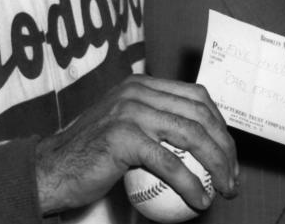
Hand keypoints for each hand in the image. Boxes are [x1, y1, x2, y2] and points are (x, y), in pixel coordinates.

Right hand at [35, 75, 238, 214]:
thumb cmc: (89, 155)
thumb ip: (154, 122)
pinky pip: (169, 163)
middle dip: (226, 146)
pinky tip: (201, 199)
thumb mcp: (124, 126)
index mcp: (141, 84)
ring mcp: (130, 111)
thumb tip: (200, 140)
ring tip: (225, 189)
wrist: (52, 168)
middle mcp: (137, 90)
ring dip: (217, 165)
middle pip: (200, 113)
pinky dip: (191, 183)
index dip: (220, 124)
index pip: (196, 96)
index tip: (228, 153)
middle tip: (232, 176)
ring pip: (192, 135)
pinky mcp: (124, 137)